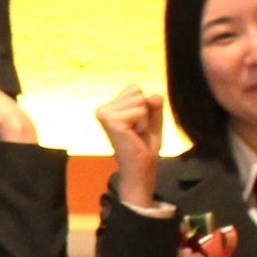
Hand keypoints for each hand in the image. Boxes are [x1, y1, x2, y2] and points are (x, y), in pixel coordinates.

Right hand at [95, 84, 166, 209]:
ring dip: (145, 119)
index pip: (134, 88)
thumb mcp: (152, 118)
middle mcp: (102, 109)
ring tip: (135, 134)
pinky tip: (134, 136)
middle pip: (137, 91)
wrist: (141, 168)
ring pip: (140, 100)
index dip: (144, 106)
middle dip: (145, 111)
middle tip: (137, 131)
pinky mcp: (112, 121)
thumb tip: (153, 96)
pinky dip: (144, 124)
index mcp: (107, 107)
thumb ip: (154, 103)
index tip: (138, 125)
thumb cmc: (144, 145)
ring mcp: (104, 114)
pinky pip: (141, 111)